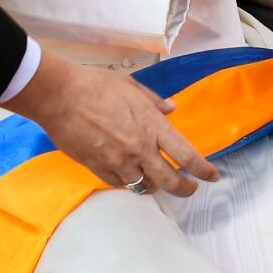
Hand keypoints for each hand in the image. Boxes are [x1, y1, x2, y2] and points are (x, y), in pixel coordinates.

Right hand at [5, 54, 218, 196]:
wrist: (60, 96)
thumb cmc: (96, 85)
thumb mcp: (131, 86)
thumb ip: (154, 101)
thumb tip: (171, 109)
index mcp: (151, 125)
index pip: (186, 154)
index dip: (203, 169)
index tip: (212, 176)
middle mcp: (139, 148)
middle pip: (170, 180)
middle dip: (185, 188)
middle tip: (190, 188)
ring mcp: (119, 161)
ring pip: (145, 186)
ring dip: (154, 184)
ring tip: (157, 180)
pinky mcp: (99, 168)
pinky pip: (120, 184)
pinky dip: (129, 181)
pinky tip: (130, 174)